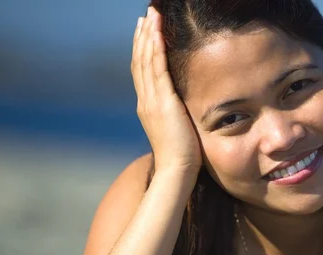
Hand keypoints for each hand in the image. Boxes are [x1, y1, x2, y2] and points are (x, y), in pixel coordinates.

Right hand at [133, 7, 202, 174]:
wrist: (177, 171)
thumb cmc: (182, 156)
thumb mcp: (176, 129)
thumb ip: (175, 114)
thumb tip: (182, 107)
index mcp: (148, 107)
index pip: (142, 71)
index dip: (143, 49)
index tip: (146, 31)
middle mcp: (145, 101)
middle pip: (140, 61)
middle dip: (143, 36)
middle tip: (145, 15)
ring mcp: (151, 101)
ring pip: (146, 61)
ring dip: (148, 36)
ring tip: (150, 16)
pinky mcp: (163, 103)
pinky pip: (157, 70)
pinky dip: (156, 50)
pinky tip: (158, 34)